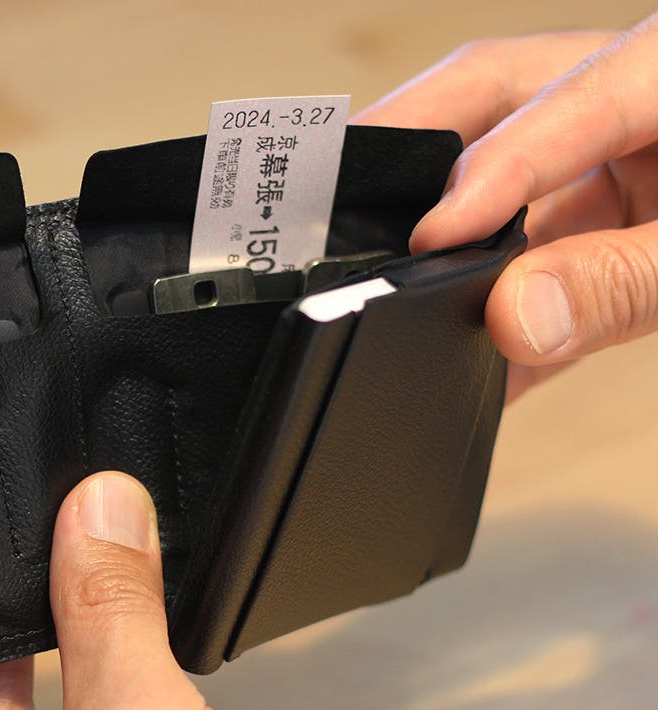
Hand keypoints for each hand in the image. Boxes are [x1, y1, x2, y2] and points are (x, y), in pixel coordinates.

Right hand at [352, 15, 657, 401]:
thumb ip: (631, 281)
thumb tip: (517, 316)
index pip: (560, 102)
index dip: (489, 173)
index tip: (428, 241)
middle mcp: (637, 99)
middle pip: (495, 93)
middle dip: (418, 147)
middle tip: (344, 196)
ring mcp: (623, 158)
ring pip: (504, 182)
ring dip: (453, 238)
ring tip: (383, 274)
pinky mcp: (617, 222)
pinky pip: (539, 257)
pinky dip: (506, 309)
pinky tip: (475, 354)